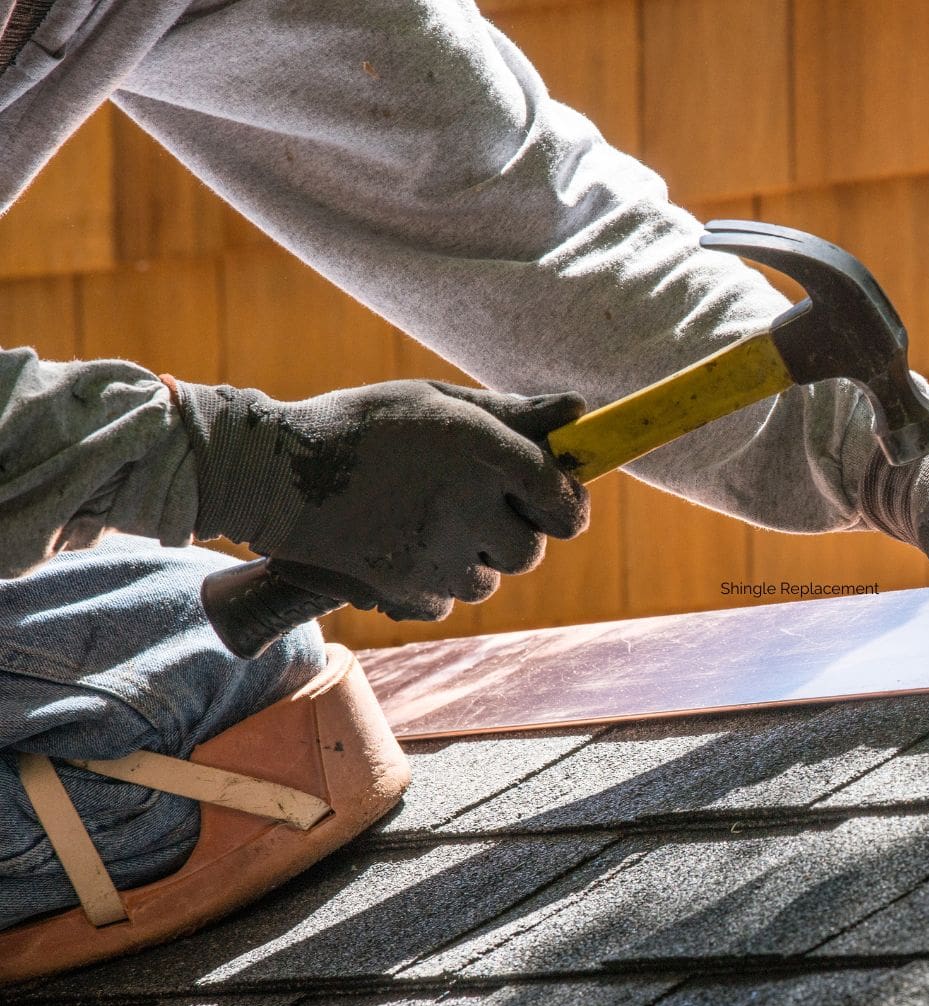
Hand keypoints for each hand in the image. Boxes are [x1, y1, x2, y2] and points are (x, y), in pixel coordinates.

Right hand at [173, 378, 587, 620]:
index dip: (567, 505)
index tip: (556, 501)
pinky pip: (446, 602)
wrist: (272, 472)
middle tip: (475, 508)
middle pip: (529, 552)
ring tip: (428, 521)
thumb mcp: (438, 402)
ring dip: (472, 559)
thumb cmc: (363, 425)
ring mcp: (435, 555)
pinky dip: (433, 583)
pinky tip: (401, 546)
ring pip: (489, 581)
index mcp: (482, 452)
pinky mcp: (404, 590)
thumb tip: (579, 413)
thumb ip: (513, 414)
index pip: (562, 500)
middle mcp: (467, 508)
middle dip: (513, 534)